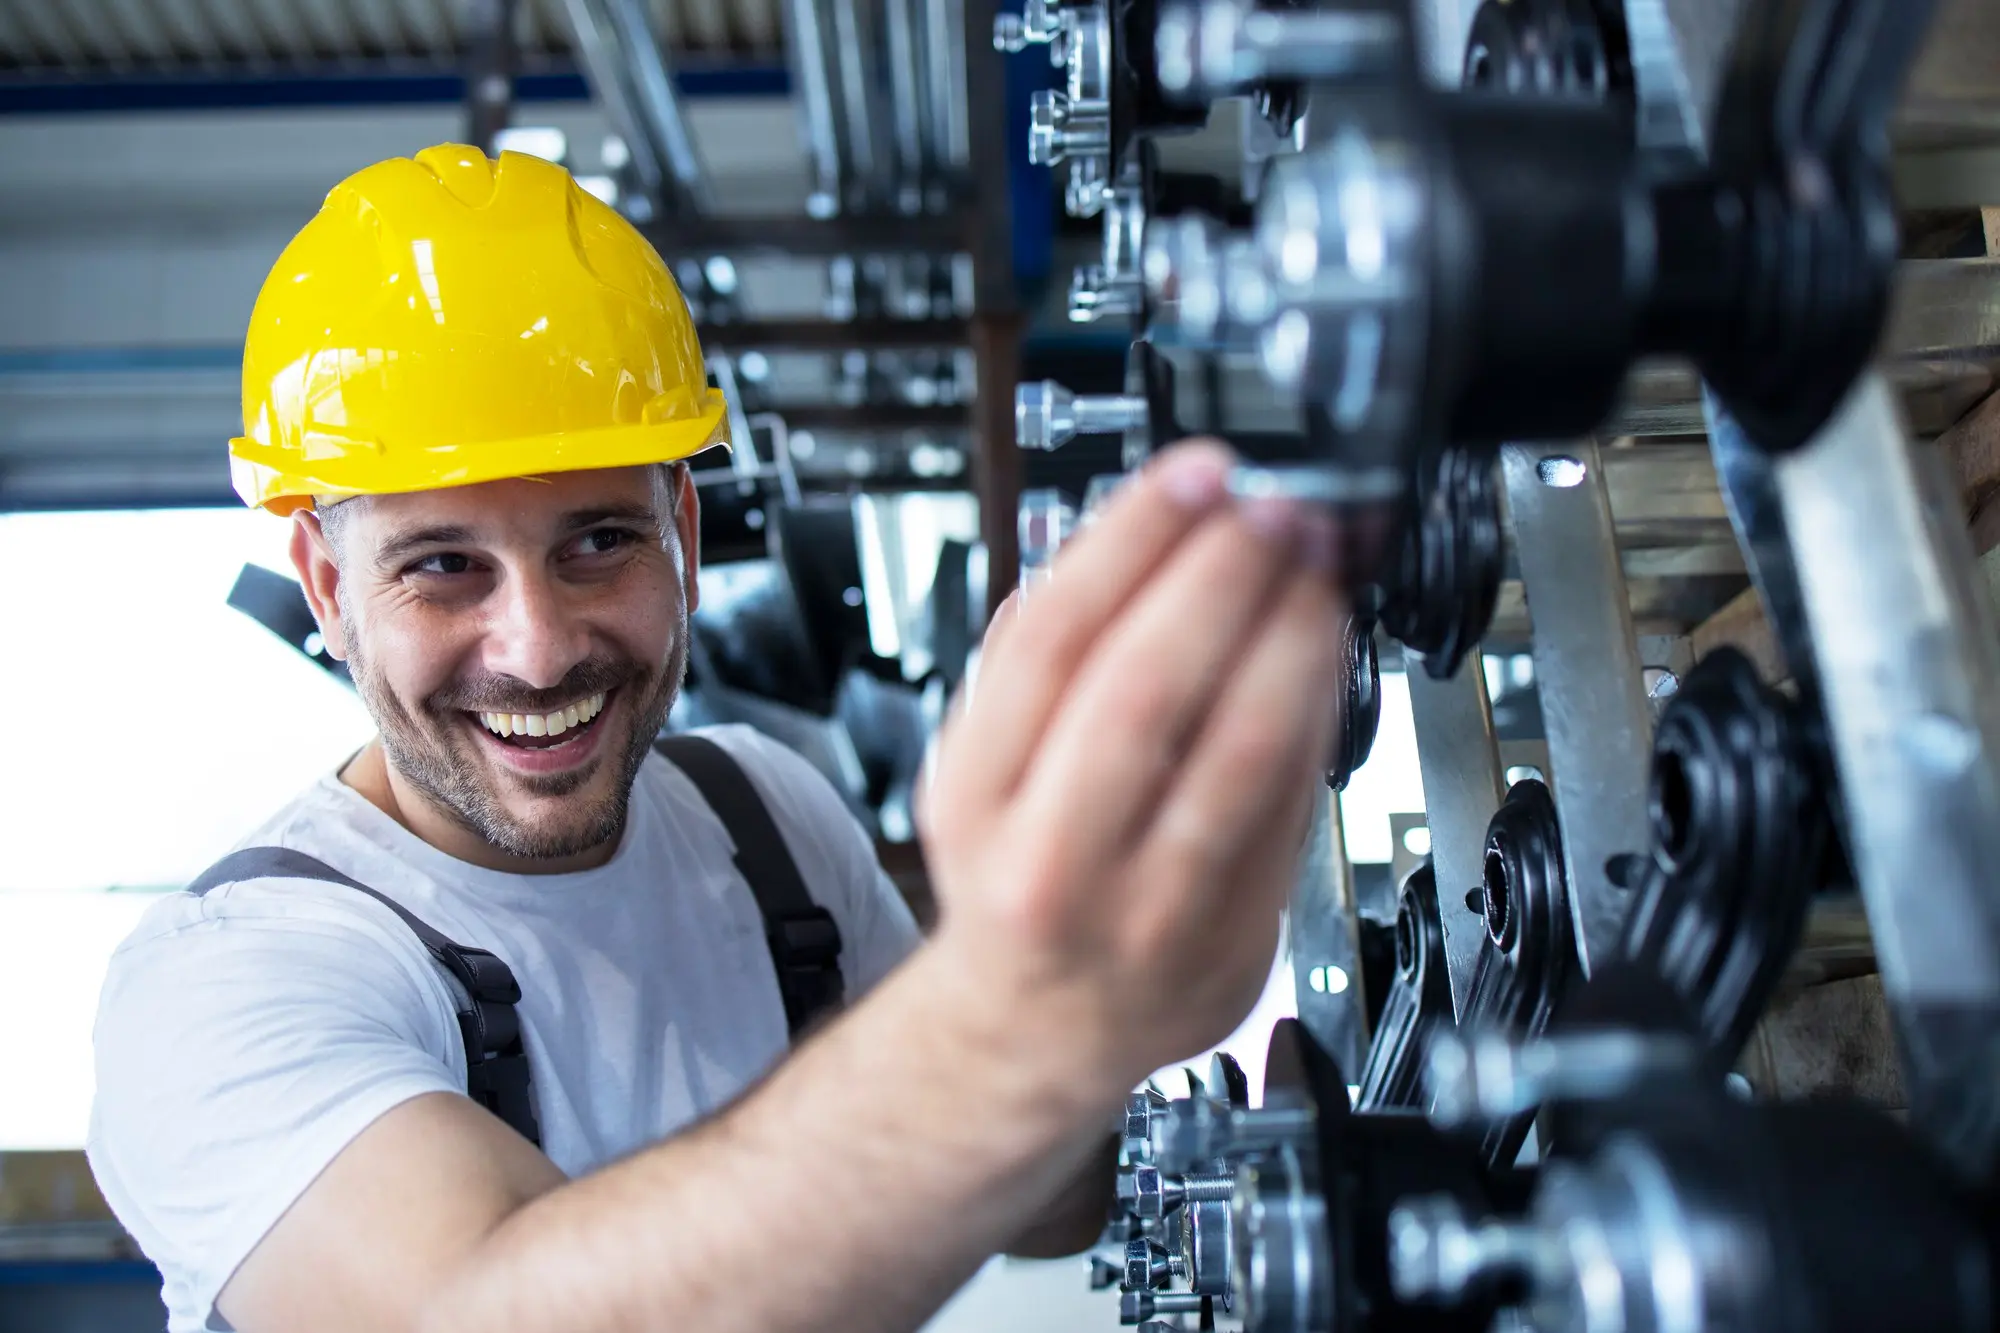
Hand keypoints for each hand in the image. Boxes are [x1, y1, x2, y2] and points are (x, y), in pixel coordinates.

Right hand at [917, 442, 1347, 1108]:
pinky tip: (1323, 653)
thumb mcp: (979, 766)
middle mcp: (1051, 859)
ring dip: (1292, 637)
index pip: (1052, 640)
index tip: (1196, 474)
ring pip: (1238, 752)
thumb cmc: (1019, 877)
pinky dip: (1317, 712)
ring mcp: (1148, 910)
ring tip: (1314, 569)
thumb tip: (1139, 534)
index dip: (1134, 538)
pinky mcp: (1233, 939)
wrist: (1040, 1026)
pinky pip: (1291, 805)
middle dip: (1224, 576)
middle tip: (1274, 509)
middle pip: (1145, 688)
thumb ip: (1035, 662)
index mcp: (975, 798)